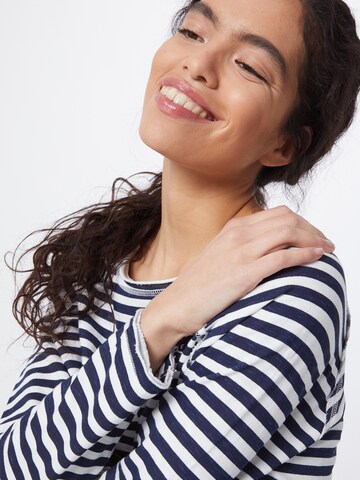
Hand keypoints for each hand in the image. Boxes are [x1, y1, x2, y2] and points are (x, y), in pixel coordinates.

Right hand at [140, 206, 334, 370]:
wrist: (176, 306)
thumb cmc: (198, 286)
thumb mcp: (220, 257)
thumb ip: (242, 248)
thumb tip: (269, 250)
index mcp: (233, 228)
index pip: (278, 214)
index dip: (303, 223)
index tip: (314, 236)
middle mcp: (238, 234)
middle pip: (287, 219)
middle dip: (312, 229)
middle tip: (325, 243)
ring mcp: (241, 252)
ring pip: (288, 232)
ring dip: (314, 239)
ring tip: (327, 250)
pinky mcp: (245, 273)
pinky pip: (284, 256)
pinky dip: (305, 254)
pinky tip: (317, 257)